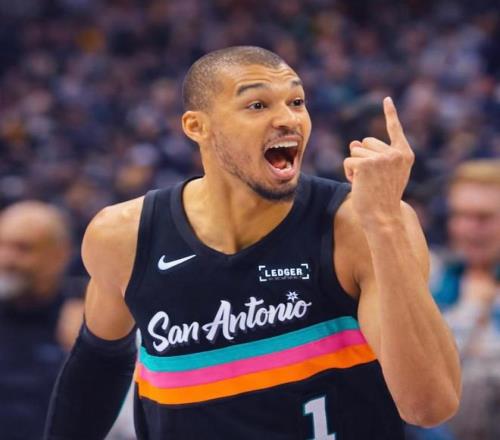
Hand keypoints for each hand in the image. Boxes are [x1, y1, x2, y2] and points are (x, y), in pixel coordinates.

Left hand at [343, 97, 414, 226]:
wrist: (382, 217)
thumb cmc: (381, 197)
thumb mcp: (380, 173)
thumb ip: (372, 156)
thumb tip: (354, 143)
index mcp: (405, 155)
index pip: (395, 130)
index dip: (390, 114)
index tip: (386, 99)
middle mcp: (396, 153)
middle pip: (366, 141)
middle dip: (362, 158)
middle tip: (371, 178)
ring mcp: (382, 158)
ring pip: (355, 152)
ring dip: (355, 167)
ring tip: (366, 183)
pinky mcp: (366, 164)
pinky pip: (348, 160)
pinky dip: (348, 172)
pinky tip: (358, 184)